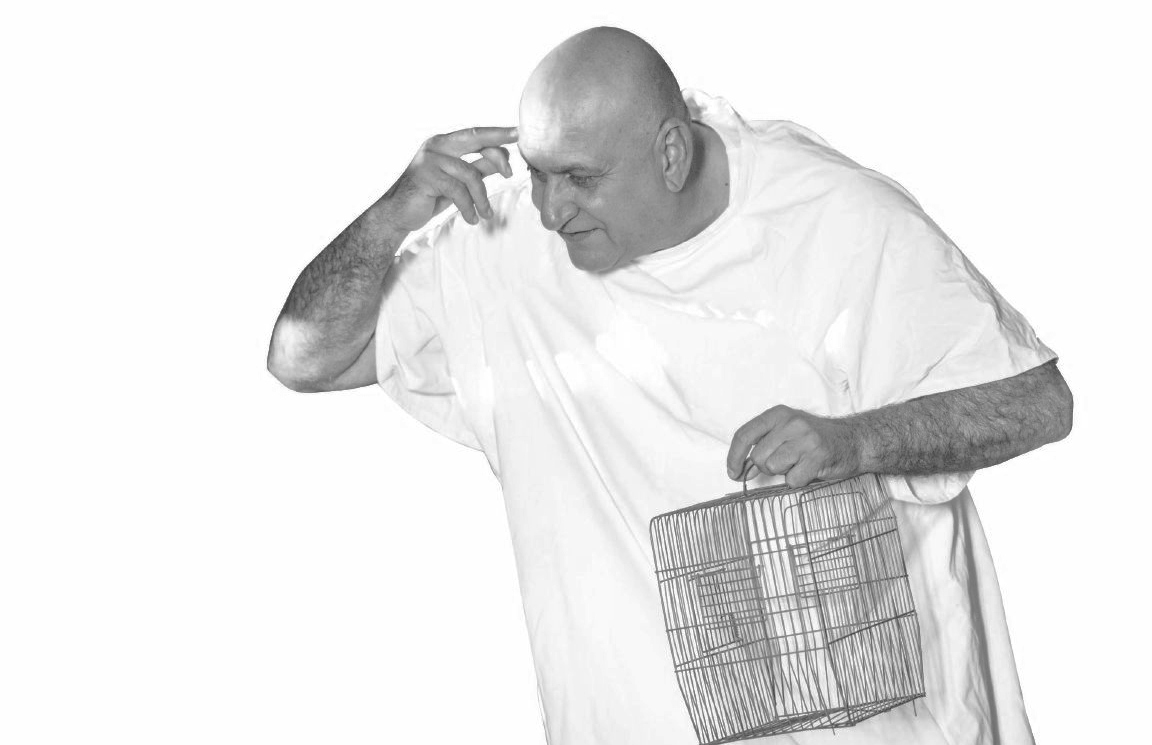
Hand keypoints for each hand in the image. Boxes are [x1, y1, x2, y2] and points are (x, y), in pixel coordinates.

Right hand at [379, 126, 518, 231]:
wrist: (397, 213)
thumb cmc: (429, 196)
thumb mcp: (458, 181)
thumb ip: (478, 168)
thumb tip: (504, 160)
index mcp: (445, 143)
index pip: (477, 134)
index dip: (499, 134)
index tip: (518, 133)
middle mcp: (437, 145)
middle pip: (475, 139)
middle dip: (498, 150)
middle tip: (512, 170)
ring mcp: (430, 159)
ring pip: (470, 174)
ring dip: (481, 199)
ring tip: (485, 214)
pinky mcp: (426, 176)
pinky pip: (458, 191)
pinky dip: (468, 207)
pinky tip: (472, 219)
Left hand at [726, 405, 862, 487]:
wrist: (854, 441)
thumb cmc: (814, 439)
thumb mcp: (785, 433)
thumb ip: (762, 446)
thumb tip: (740, 470)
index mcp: (778, 414)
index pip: (744, 435)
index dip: (734, 457)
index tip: (733, 473)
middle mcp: (791, 422)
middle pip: (758, 456)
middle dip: (766, 467)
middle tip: (785, 462)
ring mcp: (806, 438)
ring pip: (773, 467)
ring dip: (784, 472)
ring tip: (799, 463)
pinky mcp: (818, 456)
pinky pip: (792, 480)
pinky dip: (799, 480)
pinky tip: (810, 469)